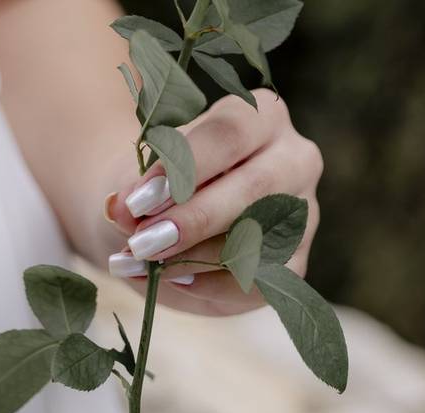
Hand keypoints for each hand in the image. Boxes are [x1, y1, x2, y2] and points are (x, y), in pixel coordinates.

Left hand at [104, 89, 323, 316]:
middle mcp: (295, 159)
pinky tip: (176, 279)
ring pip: (260, 238)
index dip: (183, 168)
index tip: (136, 202)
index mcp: (262, 116)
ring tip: (143, 263)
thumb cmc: (160, 182)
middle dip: (194, 219)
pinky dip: (211, 284)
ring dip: (195, 257)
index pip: (229, 134)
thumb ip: (131, 185)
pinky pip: (260, 280)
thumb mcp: (140, 173)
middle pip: (255, 187)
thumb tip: (120, 209)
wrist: (170, 217)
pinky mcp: (296, 261)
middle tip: (143, 242)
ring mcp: (303, 213)